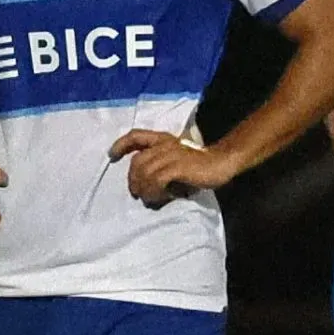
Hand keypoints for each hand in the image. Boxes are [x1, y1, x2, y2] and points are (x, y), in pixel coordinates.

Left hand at [112, 129, 239, 205]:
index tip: (111, 156)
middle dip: (133, 180)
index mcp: (162, 139)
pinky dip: (154, 191)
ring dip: (144, 189)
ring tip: (150, 198)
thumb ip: (159, 165)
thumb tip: (143, 184)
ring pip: (145, 172)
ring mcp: (171, 154)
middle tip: (138, 194)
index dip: (121, 145)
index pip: (136, 136)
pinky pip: (156, 180)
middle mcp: (164, 144)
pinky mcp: (178, 166)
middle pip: (137, 162)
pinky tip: (161, 197)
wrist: (222, 162)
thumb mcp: (175, 161)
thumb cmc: (199, 165)